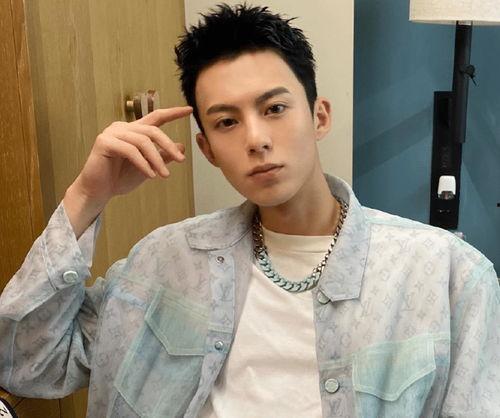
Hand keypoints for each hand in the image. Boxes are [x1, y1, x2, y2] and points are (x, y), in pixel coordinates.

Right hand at [62, 106, 191, 237]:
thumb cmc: (121, 178)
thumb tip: (182, 146)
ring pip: (143, 141)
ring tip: (164, 175)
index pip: (156, 117)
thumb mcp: (149, 167)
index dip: (173, 113)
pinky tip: (150, 175)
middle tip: (181, 160)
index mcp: (133, 130)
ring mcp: (112, 133)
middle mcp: (122, 127)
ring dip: (156, 159)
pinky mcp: (104, 142)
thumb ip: (163, 156)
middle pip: (152, 131)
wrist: (99, 191)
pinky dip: (143, 164)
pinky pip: (130, 151)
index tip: (189, 110)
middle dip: (168, 145)